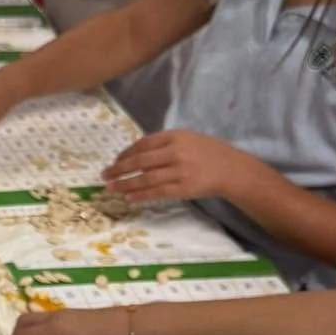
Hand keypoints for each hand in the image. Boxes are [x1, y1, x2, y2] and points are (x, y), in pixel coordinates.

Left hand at [102, 129, 249, 203]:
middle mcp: (175, 152)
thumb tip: (137, 153)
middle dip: (118, 169)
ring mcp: (179, 171)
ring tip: (111, 188)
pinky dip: (141, 195)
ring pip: (145, 178)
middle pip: (140, 161)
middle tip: (104, 175)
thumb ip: (164, 143)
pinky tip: (129, 198)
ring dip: (125, 184)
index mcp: (174, 136)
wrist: (231, 169)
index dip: (125, 154)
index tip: (114, 161)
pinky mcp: (183, 188)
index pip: (142, 144)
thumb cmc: (208, 152)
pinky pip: (157, 192)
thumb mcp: (187, 138)